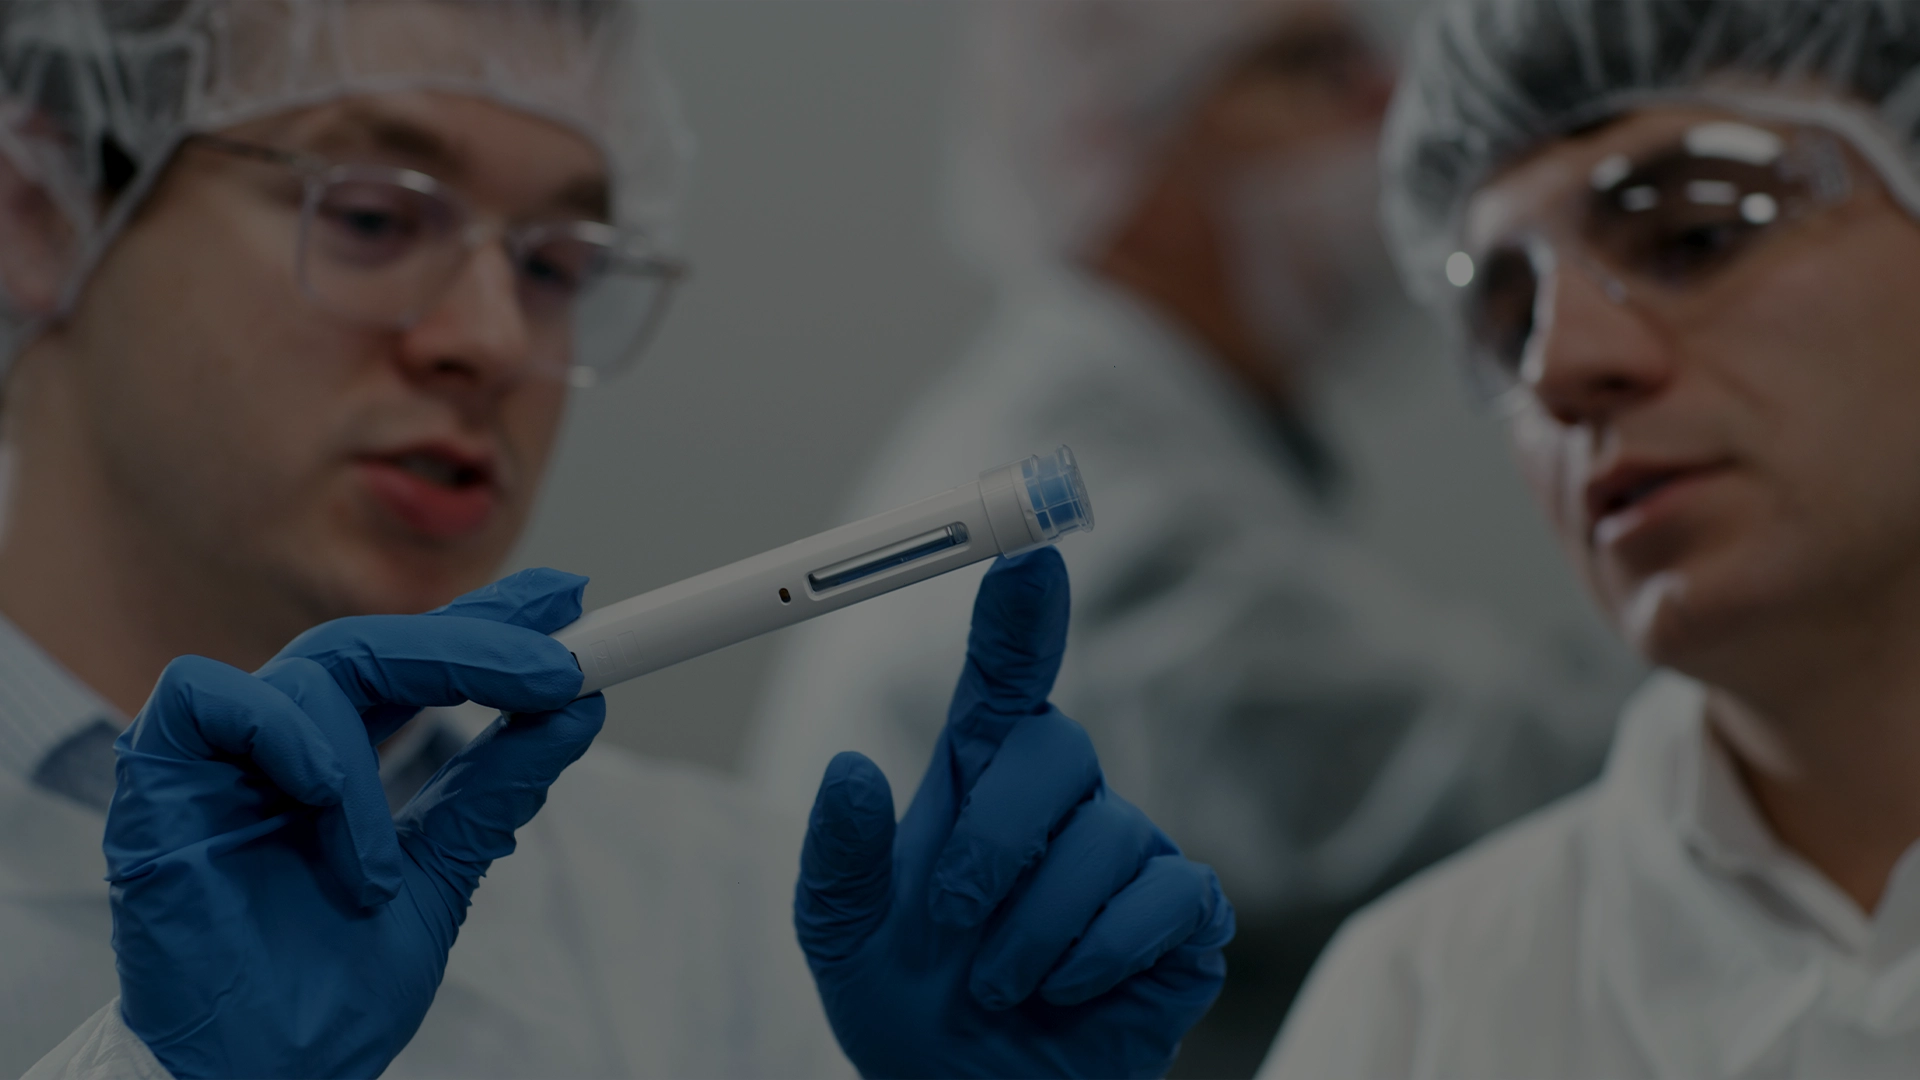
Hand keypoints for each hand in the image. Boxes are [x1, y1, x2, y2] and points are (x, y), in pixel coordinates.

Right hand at [105, 569, 603, 1079]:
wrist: (263, 1078)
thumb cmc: (330, 993)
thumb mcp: (441, 873)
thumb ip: (496, 789)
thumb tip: (577, 709)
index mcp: (336, 761)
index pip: (413, 661)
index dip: (486, 622)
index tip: (568, 598)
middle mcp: (277, 747)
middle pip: (371, 646)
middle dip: (474, 646)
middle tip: (559, 669)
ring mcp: (216, 762)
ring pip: (310, 674)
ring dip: (366, 764)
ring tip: (376, 872)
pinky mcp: (155, 782)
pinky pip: (207, 696)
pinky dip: (282, 733)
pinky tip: (318, 793)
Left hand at [794, 548, 1234, 1077]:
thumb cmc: (909, 1005)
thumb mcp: (842, 937)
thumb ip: (838, 859)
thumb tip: (848, 770)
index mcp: (978, 779)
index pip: (1008, 675)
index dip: (1021, 614)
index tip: (1028, 556)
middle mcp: (1059, 800)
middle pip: (1055, 746)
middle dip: (994, 836)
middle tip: (947, 918)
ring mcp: (1126, 854)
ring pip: (1108, 836)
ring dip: (1035, 926)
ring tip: (997, 984)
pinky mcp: (1181, 916)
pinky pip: (1169, 896)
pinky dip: (1104, 950)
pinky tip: (1068, 990)